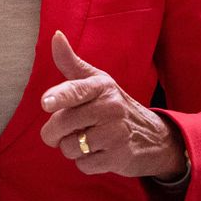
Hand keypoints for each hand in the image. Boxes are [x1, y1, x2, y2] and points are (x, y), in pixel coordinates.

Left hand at [39, 30, 185, 179]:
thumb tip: (56, 35)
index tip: (46, 103)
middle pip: (63, 124)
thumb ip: (71, 63)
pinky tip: (98, 153)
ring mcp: (116, 134)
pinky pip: (83, 165)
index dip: (59, 96)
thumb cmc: (114, 105)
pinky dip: (84, 162)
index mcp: (101, 86)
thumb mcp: (96, 81)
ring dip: (71, 148)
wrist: (154, 137)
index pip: (77, 90)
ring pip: (70, 147)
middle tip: (61, 132)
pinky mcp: (119, 158)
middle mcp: (110, 108)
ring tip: (86, 140)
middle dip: (54, 133)